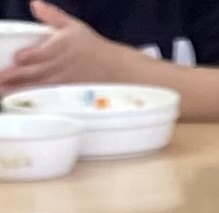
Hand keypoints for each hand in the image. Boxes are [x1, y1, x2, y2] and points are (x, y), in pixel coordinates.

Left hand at [0, 2, 134, 90]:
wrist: (115, 69)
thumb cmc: (92, 47)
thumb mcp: (72, 26)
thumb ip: (52, 16)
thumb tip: (35, 5)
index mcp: (59, 48)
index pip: (40, 53)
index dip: (27, 56)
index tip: (17, 58)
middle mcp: (60, 67)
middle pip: (34, 73)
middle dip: (15, 77)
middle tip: (0, 81)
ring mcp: (64, 83)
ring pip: (38, 87)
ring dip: (20, 90)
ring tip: (3, 93)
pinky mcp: (67, 94)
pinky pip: (49, 98)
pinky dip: (35, 100)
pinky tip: (24, 103)